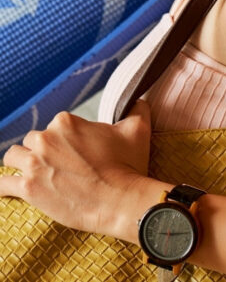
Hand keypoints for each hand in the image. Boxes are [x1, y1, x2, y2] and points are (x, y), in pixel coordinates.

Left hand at [0, 100, 151, 237]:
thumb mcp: (138, 129)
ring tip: (36, 174)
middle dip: (43, 150)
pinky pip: (2, 184)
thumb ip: (137, 108)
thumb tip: (138, 99)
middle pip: (33, 140)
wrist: (120, 200)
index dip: (66, 139)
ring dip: (22, 164)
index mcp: (67, 122)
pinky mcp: (28, 189)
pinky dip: (4, 186)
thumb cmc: (128, 165)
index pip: (55, 125)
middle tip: (60, 165)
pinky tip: (11, 188)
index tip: (77, 152)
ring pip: (13, 157)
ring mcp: (34, 164)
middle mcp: (46, 139)